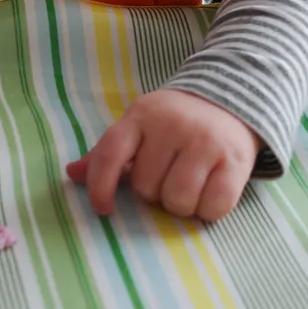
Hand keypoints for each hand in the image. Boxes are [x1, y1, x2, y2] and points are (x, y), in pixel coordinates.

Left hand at [66, 90, 259, 222]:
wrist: (232, 98)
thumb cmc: (176, 122)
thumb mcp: (139, 126)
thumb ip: (108, 153)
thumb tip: (72, 173)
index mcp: (142, 116)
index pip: (110, 154)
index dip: (100, 187)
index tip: (104, 209)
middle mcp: (173, 126)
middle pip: (147, 188)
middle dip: (155, 192)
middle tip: (168, 176)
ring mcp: (206, 142)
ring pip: (178, 200)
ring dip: (181, 204)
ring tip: (189, 185)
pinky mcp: (235, 161)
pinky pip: (213, 207)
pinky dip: (209, 210)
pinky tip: (211, 191)